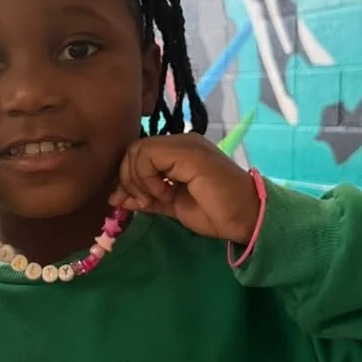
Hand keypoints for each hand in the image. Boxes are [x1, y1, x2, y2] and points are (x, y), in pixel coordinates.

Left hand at [109, 135, 259, 243]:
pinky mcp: (189, 152)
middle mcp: (180, 142)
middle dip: (129, 178)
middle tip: (145, 201)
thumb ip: (145, 199)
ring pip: (138, 150)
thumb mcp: (171, 206)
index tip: (136, 202)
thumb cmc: (215, 213)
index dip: (128, 177)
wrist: (246, 218)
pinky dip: (148, 178)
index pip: (137, 153)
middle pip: (133, 149)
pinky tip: (165, 193)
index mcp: (177, 152)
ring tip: (158, 198)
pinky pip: (149, 156)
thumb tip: (115, 198)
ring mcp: (186, 144)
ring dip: (139, 179)